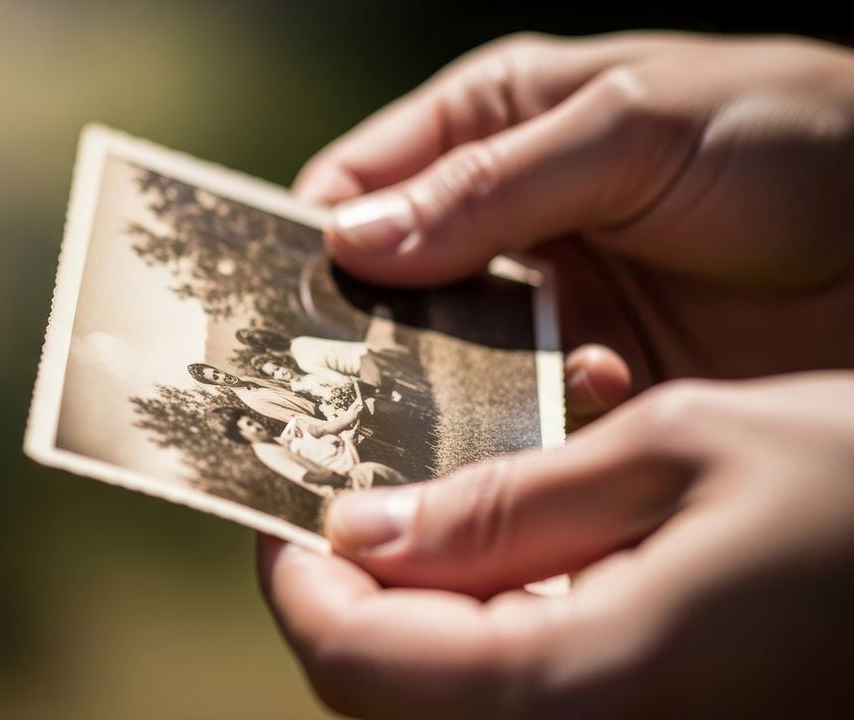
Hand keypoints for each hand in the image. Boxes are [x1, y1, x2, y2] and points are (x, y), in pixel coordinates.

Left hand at [260, 372, 853, 716]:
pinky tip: (521, 533)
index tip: (282, 503)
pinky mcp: (660, 712)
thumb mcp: (684, 448)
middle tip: (356, 486)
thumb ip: (513, 502)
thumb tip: (364, 532)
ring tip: (431, 494)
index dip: (296, 581)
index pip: (358, 662)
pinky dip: (492, 612)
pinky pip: (529, 679)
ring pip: (455, 686)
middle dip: (353, 588)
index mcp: (584, 684)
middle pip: (393, 685)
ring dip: (420, 597)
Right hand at [295, 32, 853, 389]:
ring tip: (449, 413)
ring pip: (443, 358)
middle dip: (362, 332)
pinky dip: (529, 419)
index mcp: (492, 126)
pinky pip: (518, 410)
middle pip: (388, 283)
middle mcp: (501, 221)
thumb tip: (349, 239)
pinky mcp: (587, 376)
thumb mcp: (632, 126)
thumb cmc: (783, 137)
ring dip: (446, 388)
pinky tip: (582, 400)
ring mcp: (542, 306)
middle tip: (331, 385)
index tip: (277, 302)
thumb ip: (491, 184)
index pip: (361, 182)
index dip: (311, 236)